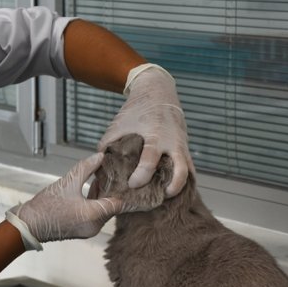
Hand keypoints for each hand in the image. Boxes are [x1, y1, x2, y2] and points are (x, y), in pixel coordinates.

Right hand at [5, 153, 122, 250]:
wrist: (28, 225)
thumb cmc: (45, 206)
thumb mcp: (67, 182)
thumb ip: (86, 168)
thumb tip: (100, 156)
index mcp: (94, 215)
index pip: (119, 203)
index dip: (124, 189)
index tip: (128, 176)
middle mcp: (95, 226)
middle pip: (112, 206)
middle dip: (114, 190)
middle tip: (118, 173)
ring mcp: (88, 230)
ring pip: (103, 210)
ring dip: (104, 195)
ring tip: (105, 177)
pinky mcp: (82, 229)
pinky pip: (95, 214)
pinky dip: (95, 202)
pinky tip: (93, 187)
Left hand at [97, 64, 193, 196]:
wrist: (158, 91)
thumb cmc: (136, 109)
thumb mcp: (119, 125)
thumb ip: (108, 145)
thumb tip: (98, 168)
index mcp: (154, 135)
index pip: (150, 161)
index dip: (141, 176)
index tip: (132, 184)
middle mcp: (172, 142)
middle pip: (180, 171)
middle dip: (171, 187)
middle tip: (158, 195)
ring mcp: (181, 145)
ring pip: (189, 172)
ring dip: (179, 186)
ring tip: (166, 195)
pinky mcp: (185, 147)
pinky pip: (189, 167)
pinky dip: (182, 179)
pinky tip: (171, 188)